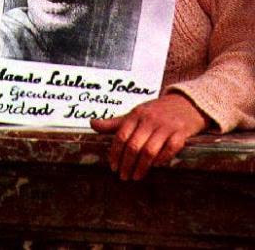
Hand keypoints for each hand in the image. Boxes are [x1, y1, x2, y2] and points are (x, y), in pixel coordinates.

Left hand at [91, 94, 208, 180]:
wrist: (186, 103)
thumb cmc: (156, 111)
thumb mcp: (135, 114)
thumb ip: (115, 123)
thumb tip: (92, 124)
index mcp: (136, 115)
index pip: (121, 136)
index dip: (115, 153)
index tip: (113, 167)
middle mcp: (149, 120)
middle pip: (134, 146)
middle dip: (126, 164)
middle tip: (123, 176)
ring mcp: (166, 126)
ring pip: (150, 150)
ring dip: (142, 167)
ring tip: (136, 177)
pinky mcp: (182, 132)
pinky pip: (171, 148)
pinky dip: (163, 158)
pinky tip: (156, 166)